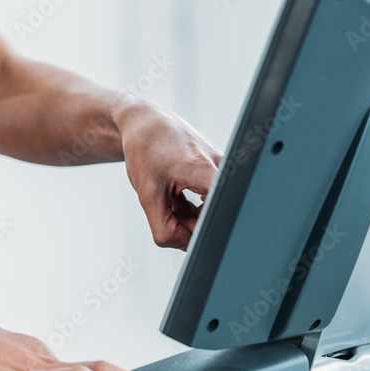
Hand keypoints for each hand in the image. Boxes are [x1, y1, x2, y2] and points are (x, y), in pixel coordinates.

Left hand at [114, 99, 221, 248]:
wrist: (146, 124)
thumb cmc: (145, 150)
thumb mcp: (147, 194)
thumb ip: (164, 228)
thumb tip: (186, 246)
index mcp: (206, 171)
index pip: (220, 215)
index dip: (201, 231)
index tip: (181, 225)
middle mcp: (224, 168)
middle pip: (215, 218)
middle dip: (189, 224)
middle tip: (168, 207)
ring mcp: (224, 171)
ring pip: (212, 213)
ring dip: (189, 215)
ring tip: (172, 194)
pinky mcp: (220, 175)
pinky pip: (211, 205)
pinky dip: (192, 208)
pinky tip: (179, 192)